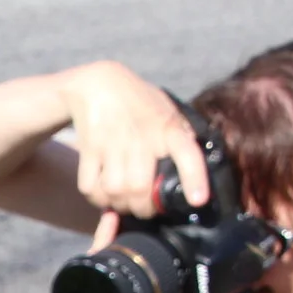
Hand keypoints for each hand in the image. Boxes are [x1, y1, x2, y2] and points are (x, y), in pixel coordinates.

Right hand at [59, 62, 208, 248]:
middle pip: (141, 188)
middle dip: (145, 208)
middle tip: (146, 207)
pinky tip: (105, 192)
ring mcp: (112, 142)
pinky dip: (98, 198)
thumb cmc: (141, 103)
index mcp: (168, 127)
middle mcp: (141, 136)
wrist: (98, 84)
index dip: (194, 178)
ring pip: (116, 192)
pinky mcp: (90, 149)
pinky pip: (91, 188)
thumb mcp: (169, 113)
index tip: (198, 200)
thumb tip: (203, 171)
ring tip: (125, 200)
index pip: (186, 153)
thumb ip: (183, 138)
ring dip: (120, 204)